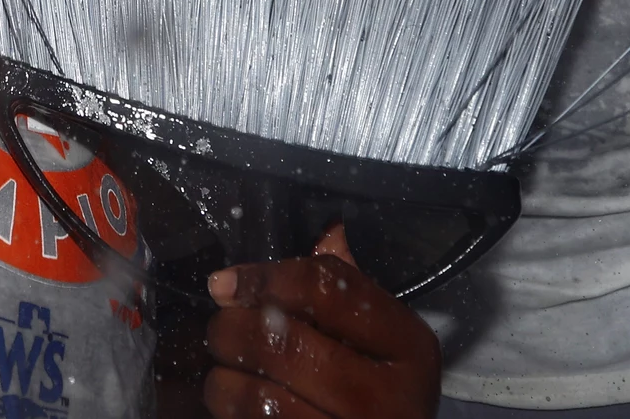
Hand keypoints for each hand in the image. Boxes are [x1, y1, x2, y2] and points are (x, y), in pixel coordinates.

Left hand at [203, 225, 441, 417]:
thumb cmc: (383, 385)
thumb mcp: (384, 337)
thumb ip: (350, 287)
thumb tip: (326, 230)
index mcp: (408, 344)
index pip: (326, 289)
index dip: (265, 278)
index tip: (225, 282)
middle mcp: (387, 397)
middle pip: (284, 343)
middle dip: (234, 330)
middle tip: (221, 328)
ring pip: (261, 398)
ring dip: (224, 379)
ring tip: (223, 369)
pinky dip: (231, 410)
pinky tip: (232, 400)